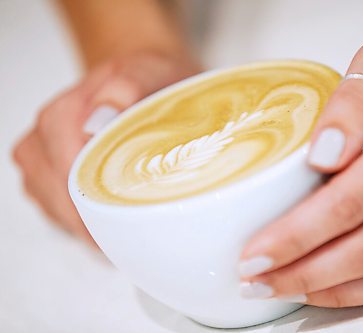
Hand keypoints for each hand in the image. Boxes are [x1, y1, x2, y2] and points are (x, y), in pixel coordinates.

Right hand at [13, 51, 199, 244]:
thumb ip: (126, 89)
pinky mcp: (43, 175)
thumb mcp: (148, 73)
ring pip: (58, 212)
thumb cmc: (146, 80)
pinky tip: (109, 215)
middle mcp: (42, 139)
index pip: (70, 179)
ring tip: (128, 224)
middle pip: (62, 201)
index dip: (102, 206)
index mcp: (61, 117)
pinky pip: (58, 212)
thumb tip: (100, 120)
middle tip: (139, 231)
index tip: (133, 222)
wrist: (139, 78)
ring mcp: (39, 160)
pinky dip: (84, 220)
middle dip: (100, 222)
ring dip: (92, 224)